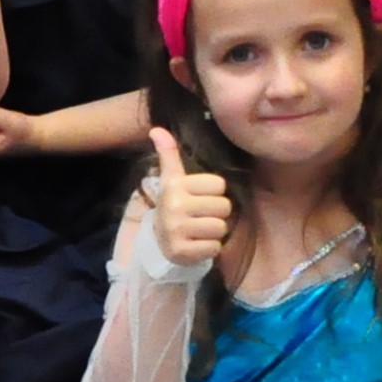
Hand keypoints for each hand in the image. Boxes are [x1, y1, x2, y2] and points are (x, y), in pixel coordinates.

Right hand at [146, 129, 233, 266]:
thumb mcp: (172, 180)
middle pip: (224, 207)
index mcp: (175, 185)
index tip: (199, 197)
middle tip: (200, 216)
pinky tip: (197, 244)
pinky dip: (210, 248)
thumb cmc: (174, 205)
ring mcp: (176, 230)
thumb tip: (157, 129)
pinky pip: (215, 247)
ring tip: (199, 230)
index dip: (213, 192)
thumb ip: (169, 154)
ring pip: (220, 228)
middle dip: (216, 213)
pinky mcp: (182, 252)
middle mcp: (174, 206)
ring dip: (214, 232)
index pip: (219, 184)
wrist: (159, 242)